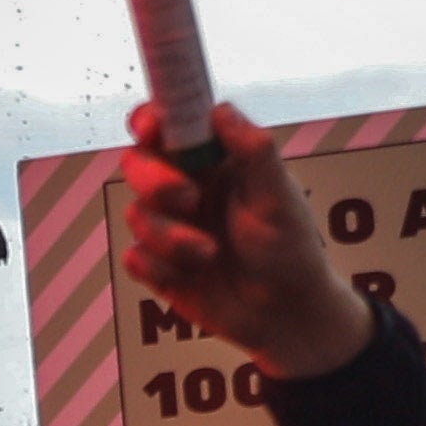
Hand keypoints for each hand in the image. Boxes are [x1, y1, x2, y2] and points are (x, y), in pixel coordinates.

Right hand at [114, 102, 380, 383]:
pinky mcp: (157, 266)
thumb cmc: (290, 251)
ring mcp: (168, 227)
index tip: (153, 127)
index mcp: (214, 162)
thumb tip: (221, 109)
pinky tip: (190, 276)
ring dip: (171, 236)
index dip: (152, 119)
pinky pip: (136, 258)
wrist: (284, 315)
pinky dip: (160, 267)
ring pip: (137, 214)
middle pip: (137, 163)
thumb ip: (254, 152)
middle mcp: (185, 188)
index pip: (170, 126)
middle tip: (188, 198)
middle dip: (154, 179)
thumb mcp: (280, 197)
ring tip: (209, 254)